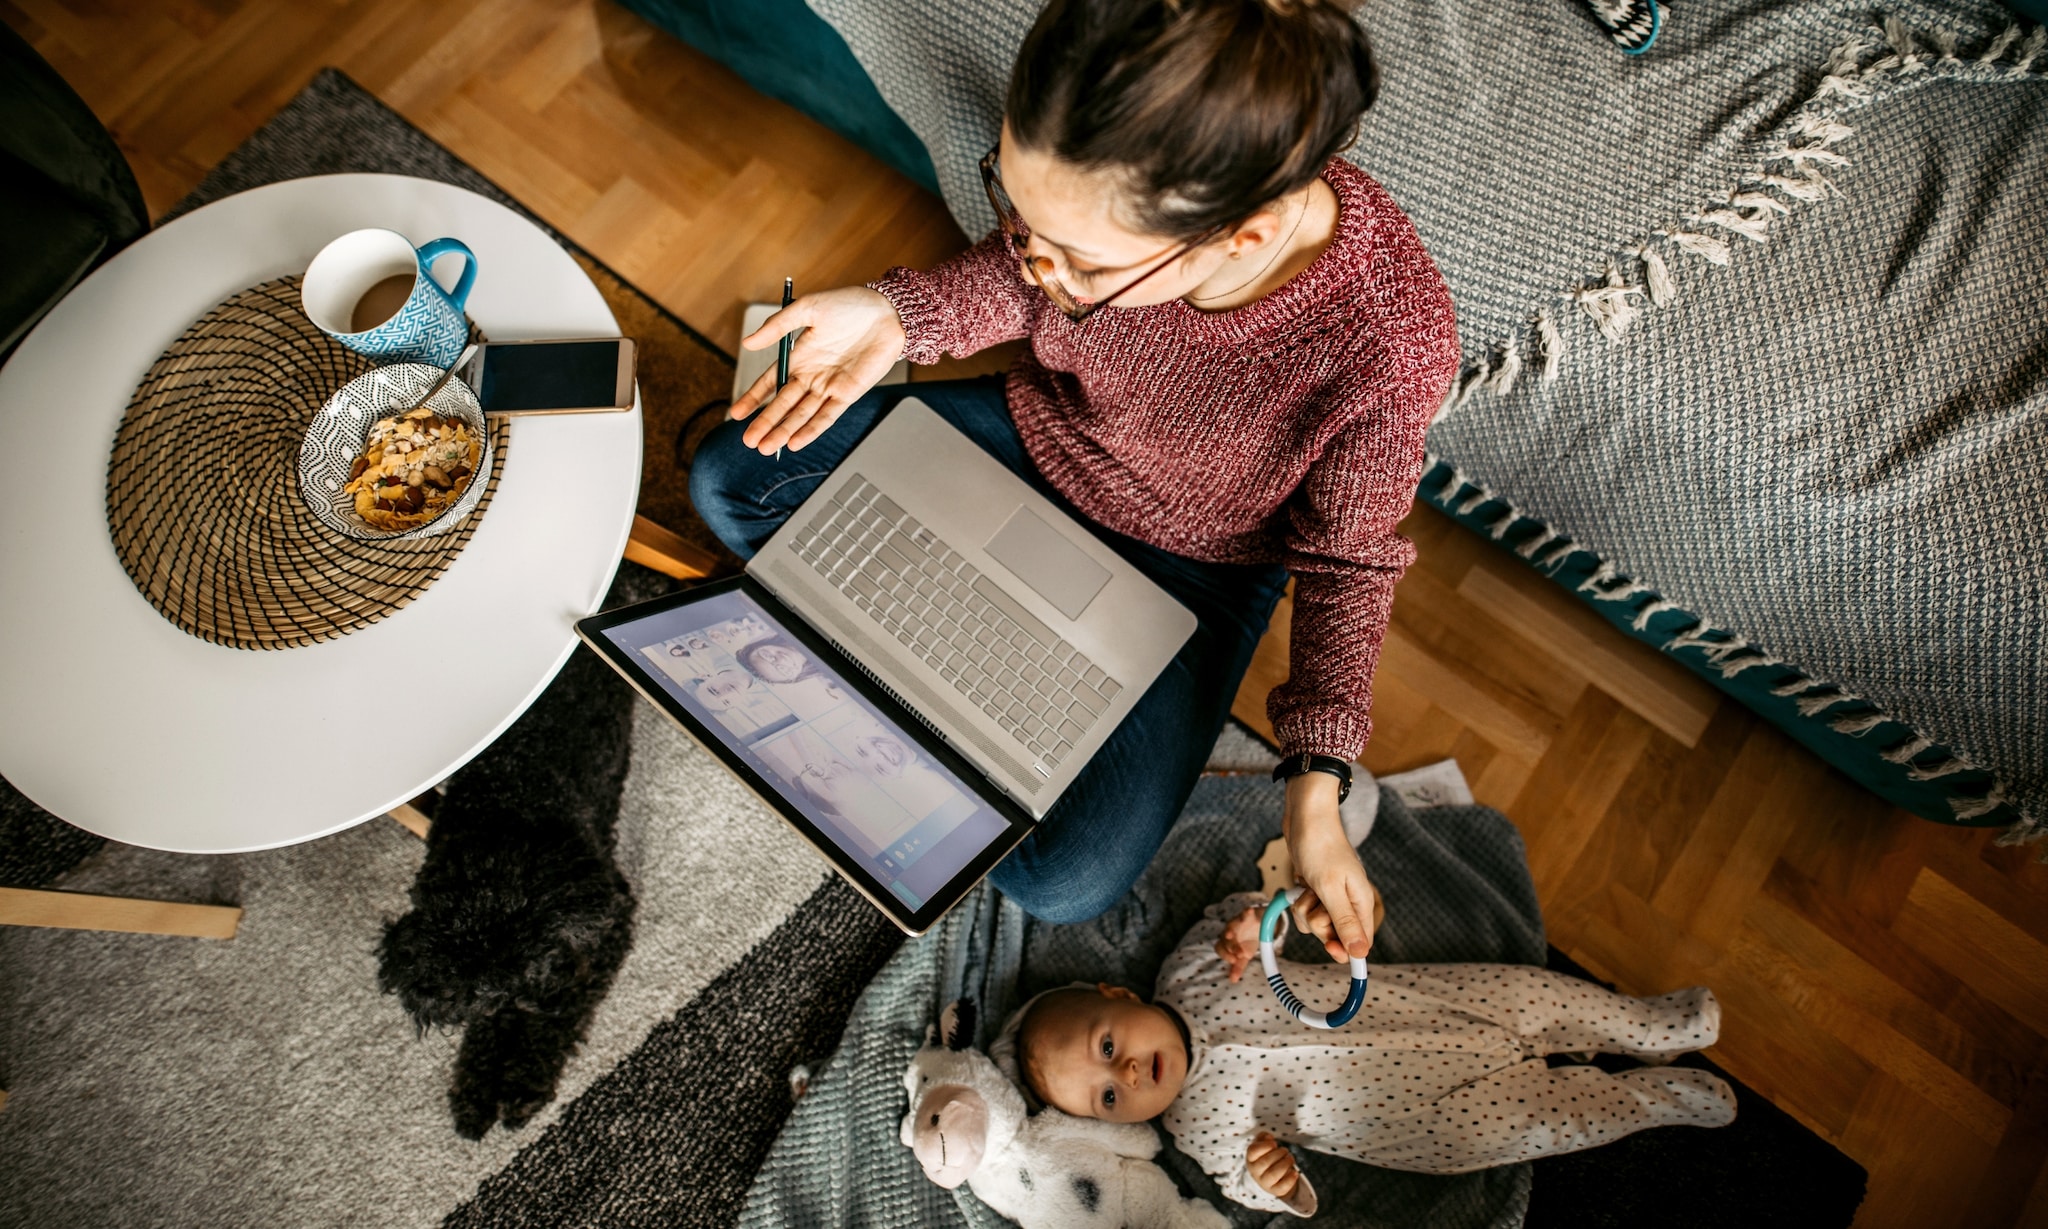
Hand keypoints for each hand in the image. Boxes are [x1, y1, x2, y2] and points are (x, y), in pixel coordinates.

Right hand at [729, 286, 906, 452]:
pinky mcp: (848, 394)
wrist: (888, 313)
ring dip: (783, 431)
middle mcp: (811, 375)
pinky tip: (795, 442)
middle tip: (748, 440)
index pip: (769, 382)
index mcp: (798, 356)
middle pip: (783, 404)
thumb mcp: (808, 308)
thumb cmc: (850, 305)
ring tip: (765, 447)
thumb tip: (747, 343)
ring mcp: (829, 387)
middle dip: (765, 423)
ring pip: (801, 415)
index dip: (752, 398)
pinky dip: (811, 430)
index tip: (736, 414)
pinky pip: (827, 417)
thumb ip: (777, 327)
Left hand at [1214, 906, 1260, 981]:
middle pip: (1225, 939)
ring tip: (1230, 935)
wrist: (1259, 926)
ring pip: (1231, 925)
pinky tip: (1249, 911)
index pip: (1220, 949)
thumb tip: (1233, 980)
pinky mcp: (1246, 915)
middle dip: (1230, 947)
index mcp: (1227, 943)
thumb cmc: (1248, 942)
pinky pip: (1245, 913)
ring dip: (1230, 930)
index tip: (1234, 961)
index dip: (1225, 955)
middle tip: (1240, 954)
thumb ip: (1238, 966)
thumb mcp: (1245, 956)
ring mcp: (1237, 923)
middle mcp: (1229, 932)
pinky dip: (1247, 912)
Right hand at [1247, 1133, 1300, 1200]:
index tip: (1274, 1143)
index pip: (1253, 1151)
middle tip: (1285, 1151)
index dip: (1264, 1146)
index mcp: (1251, 1158)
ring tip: (1290, 1159)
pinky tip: (1295, 1172)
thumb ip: (1264, 1138)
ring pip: (1273, 1174)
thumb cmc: (1267, 1157)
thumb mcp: (1263, 1146)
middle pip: (1265, 1162)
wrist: (1271, 1179)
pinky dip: (1290, 1179)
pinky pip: (1282, 1187)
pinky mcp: (1275, 1191)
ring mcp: (1265, 1183)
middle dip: (1278, 1154)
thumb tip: (1268, 1137)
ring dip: (1285, 1164)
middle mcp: (1256, 1172)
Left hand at [1283, 772, 1381, 962]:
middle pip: (1333, 936)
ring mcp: (1331, 898)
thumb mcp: (1331, 888)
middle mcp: (1349, 903)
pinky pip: (1305, 912)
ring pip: (1314, 925)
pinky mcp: (1316, 892)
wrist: (1306, 818)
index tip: (1329, 948)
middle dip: (1317, 923)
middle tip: (1316, 899)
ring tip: (1309, 887)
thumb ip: (1344, 921)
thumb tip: (1360, 953)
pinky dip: (1299, 902)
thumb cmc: (1320, 847)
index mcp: (1361, 903)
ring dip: (1304, 910)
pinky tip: (1302, 885)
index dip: (1344, 950)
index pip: (1360, 942)